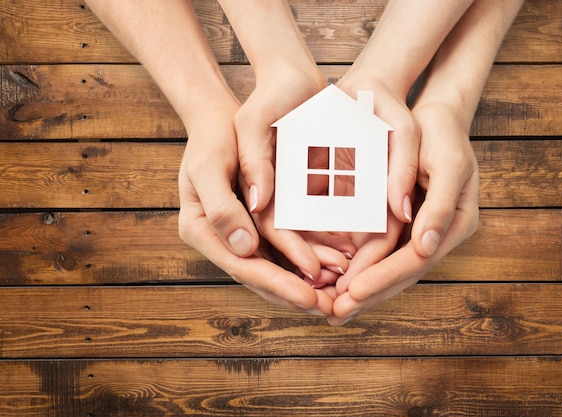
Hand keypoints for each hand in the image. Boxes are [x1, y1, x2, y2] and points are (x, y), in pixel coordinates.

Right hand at [178, 98, 333, 315]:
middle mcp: (222, 239)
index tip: (309, 297)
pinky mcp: (258, 225)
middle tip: (331, 309)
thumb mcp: (209, 166)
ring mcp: (240, 234)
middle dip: (296, 294)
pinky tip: (334, 266)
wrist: (219, 121)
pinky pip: (284, 248)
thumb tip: (245, 248)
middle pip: (261, 276)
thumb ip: (221, 208)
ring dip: (306, 282)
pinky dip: (307, 259)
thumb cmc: (212, 138)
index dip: (278, 284)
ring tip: (339, 294)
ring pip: (276, 266)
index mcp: (201, 230)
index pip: (243, 266)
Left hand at [328, 103, 479, 324]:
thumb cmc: (443, 134)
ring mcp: (421, 230)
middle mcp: (438, 233)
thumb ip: (439, 205)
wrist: (436, 116)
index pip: (417, 260)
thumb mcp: (448, 163)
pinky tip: (340, 281)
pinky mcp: (405, 223)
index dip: (385, 277)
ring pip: (391, 268)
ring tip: (334, 309)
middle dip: (370, 294)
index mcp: (455, 223)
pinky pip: (383, 253)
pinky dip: (363, 268)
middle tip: (336, 314)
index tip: (354, 292)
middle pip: (403, 273)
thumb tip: (426, 246)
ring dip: (364, 290)